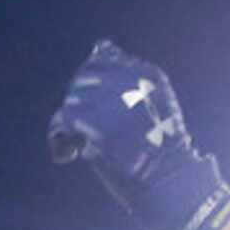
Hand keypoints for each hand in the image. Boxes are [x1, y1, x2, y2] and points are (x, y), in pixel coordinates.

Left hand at [46, 40, 229, 229]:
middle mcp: (131, 82)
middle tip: (80, 131)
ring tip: (75, 144)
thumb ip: (127, 75)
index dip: (87, 83)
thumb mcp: (154, 102)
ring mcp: (115, 103)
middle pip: (83, 78)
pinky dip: (59, 141)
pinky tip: (67, 155)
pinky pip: (64, 122)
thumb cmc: (161, 150)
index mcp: (145, 74)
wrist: (170, 183)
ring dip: (67, 123)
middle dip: (76, 104)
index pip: (100, 59)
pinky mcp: (99, 127)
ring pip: (72, 100)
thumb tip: (100, 46)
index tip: (90, 107)